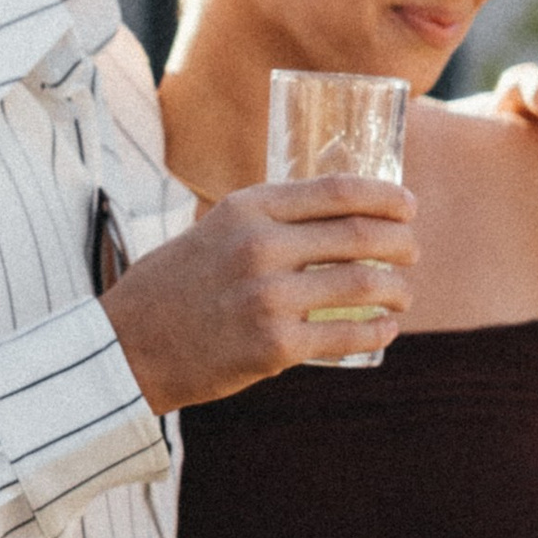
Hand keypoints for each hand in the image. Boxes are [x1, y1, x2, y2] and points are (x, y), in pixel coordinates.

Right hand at [101, 178, 416, 411]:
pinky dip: (378, 330)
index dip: (385, 196)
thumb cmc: (172, 287)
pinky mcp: (274, 345)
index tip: (407, 205)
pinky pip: (348, 334)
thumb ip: (262, 223)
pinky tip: (384, 329)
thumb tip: (327, 219)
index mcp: (246, 209)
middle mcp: (259, 246)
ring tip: (403, 294)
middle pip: (360, 235)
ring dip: (398, 289)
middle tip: (411, 252)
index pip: (336, 190)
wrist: (126, 347)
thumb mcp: (210, 231)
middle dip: (401, 242)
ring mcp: (268, 297)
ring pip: (364, 284)